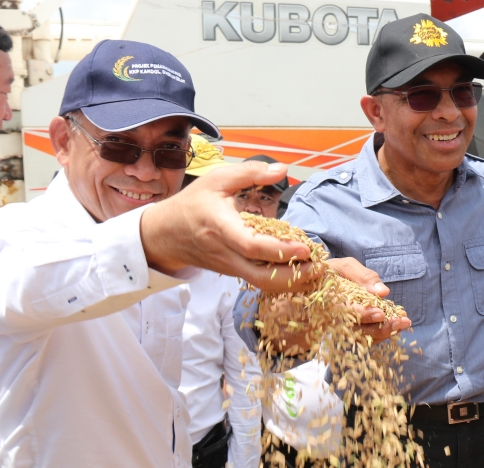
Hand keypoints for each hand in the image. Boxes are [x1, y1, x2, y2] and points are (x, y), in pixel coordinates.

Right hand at [140, 161, 317, 291]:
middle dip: (292, 276)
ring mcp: (228, 267)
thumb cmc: (193, 203)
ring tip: (314, 270)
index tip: (304, 247)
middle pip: (260, 276)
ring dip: (290, 282)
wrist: (166, 233)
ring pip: (260, 283)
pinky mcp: (232, 273)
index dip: (279, 250)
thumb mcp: (217, 179)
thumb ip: (250, 172)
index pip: (251, 246)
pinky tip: (299, 271)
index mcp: (220, 226)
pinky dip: (279, 280)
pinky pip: (257, 281)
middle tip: (318, 267)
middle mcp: (224, 252)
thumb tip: (282, 169)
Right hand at [327, 257, 412, 341]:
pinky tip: (398, 326)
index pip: (346, 314)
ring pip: (364, 338)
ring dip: (385, 332)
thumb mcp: (344, 267)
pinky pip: (367, 339)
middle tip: (399, 322)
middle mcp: (334, 322)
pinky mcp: (352, 333)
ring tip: (403, 323)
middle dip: (380, 328)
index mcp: (329, 304)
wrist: (320, 282)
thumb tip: (383, 292)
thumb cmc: (333, 272)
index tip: (380, 314)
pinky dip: (383, 333)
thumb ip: (362, 276)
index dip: (363, 315)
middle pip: (357, 332)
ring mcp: (343, 331)